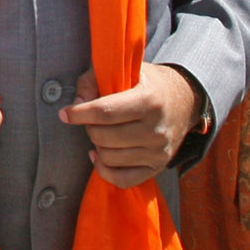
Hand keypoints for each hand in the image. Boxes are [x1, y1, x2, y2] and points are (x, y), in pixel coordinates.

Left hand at [60, 62, 203, 188]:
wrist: (184, 100)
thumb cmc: (148, 83)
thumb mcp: (125, 69)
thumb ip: (94, 80)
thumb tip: (77, 103)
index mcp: (149, 100)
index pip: (105, 112)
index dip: (79, 113)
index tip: (65, 113)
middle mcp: (156, 129)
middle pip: (104, 137)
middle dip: (89, 127)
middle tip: (92, 119)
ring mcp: (158, 151)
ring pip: (109, 158)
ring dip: (97, 145)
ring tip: (102, 132)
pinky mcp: (157, 167)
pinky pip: (122, 179)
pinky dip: (104, 170)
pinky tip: (99, 155)